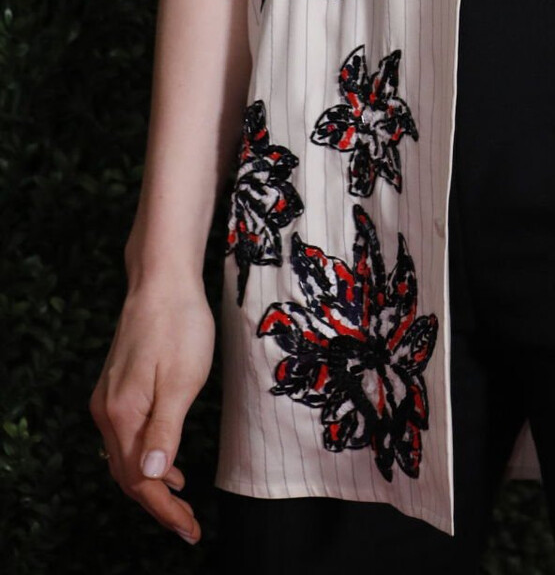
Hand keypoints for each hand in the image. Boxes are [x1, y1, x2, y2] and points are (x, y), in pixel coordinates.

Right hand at [89, 280, 216, 544]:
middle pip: (127, 475)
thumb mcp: (182, 381)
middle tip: (189, 525)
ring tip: (180, 503)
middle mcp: (107, 411)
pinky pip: (126, 436)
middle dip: (158, 505)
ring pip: (125, 457)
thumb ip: (165, 431)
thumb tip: (152, 477)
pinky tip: (167, 464)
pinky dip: (144, 458)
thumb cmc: (179, 325)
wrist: (161, 280)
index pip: (139, 481)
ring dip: (150, 484)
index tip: (190, 530)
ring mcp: (108, 399)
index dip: (165, 510)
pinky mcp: (117, 386)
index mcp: (123, 415)